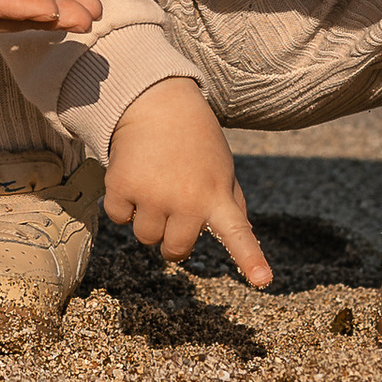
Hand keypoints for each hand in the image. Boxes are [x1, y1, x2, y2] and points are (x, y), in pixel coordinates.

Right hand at [101, 77, 270, 286]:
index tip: (263, 280)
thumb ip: (231, 206)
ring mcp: (153, 194)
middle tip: (171, 207)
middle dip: (171, 237)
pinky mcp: (123, 185)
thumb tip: (239, 239)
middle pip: (175, 250)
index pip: (238, 234)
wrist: (157, 100)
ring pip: (145, 236)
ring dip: (146, 218)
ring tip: (153, 182)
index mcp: (217, 196)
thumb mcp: (222, 168)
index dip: (250, 260)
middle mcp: (186, 199)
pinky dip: (122, 202)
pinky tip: (134, 175)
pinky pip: (118, 216)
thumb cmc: (195, 139)